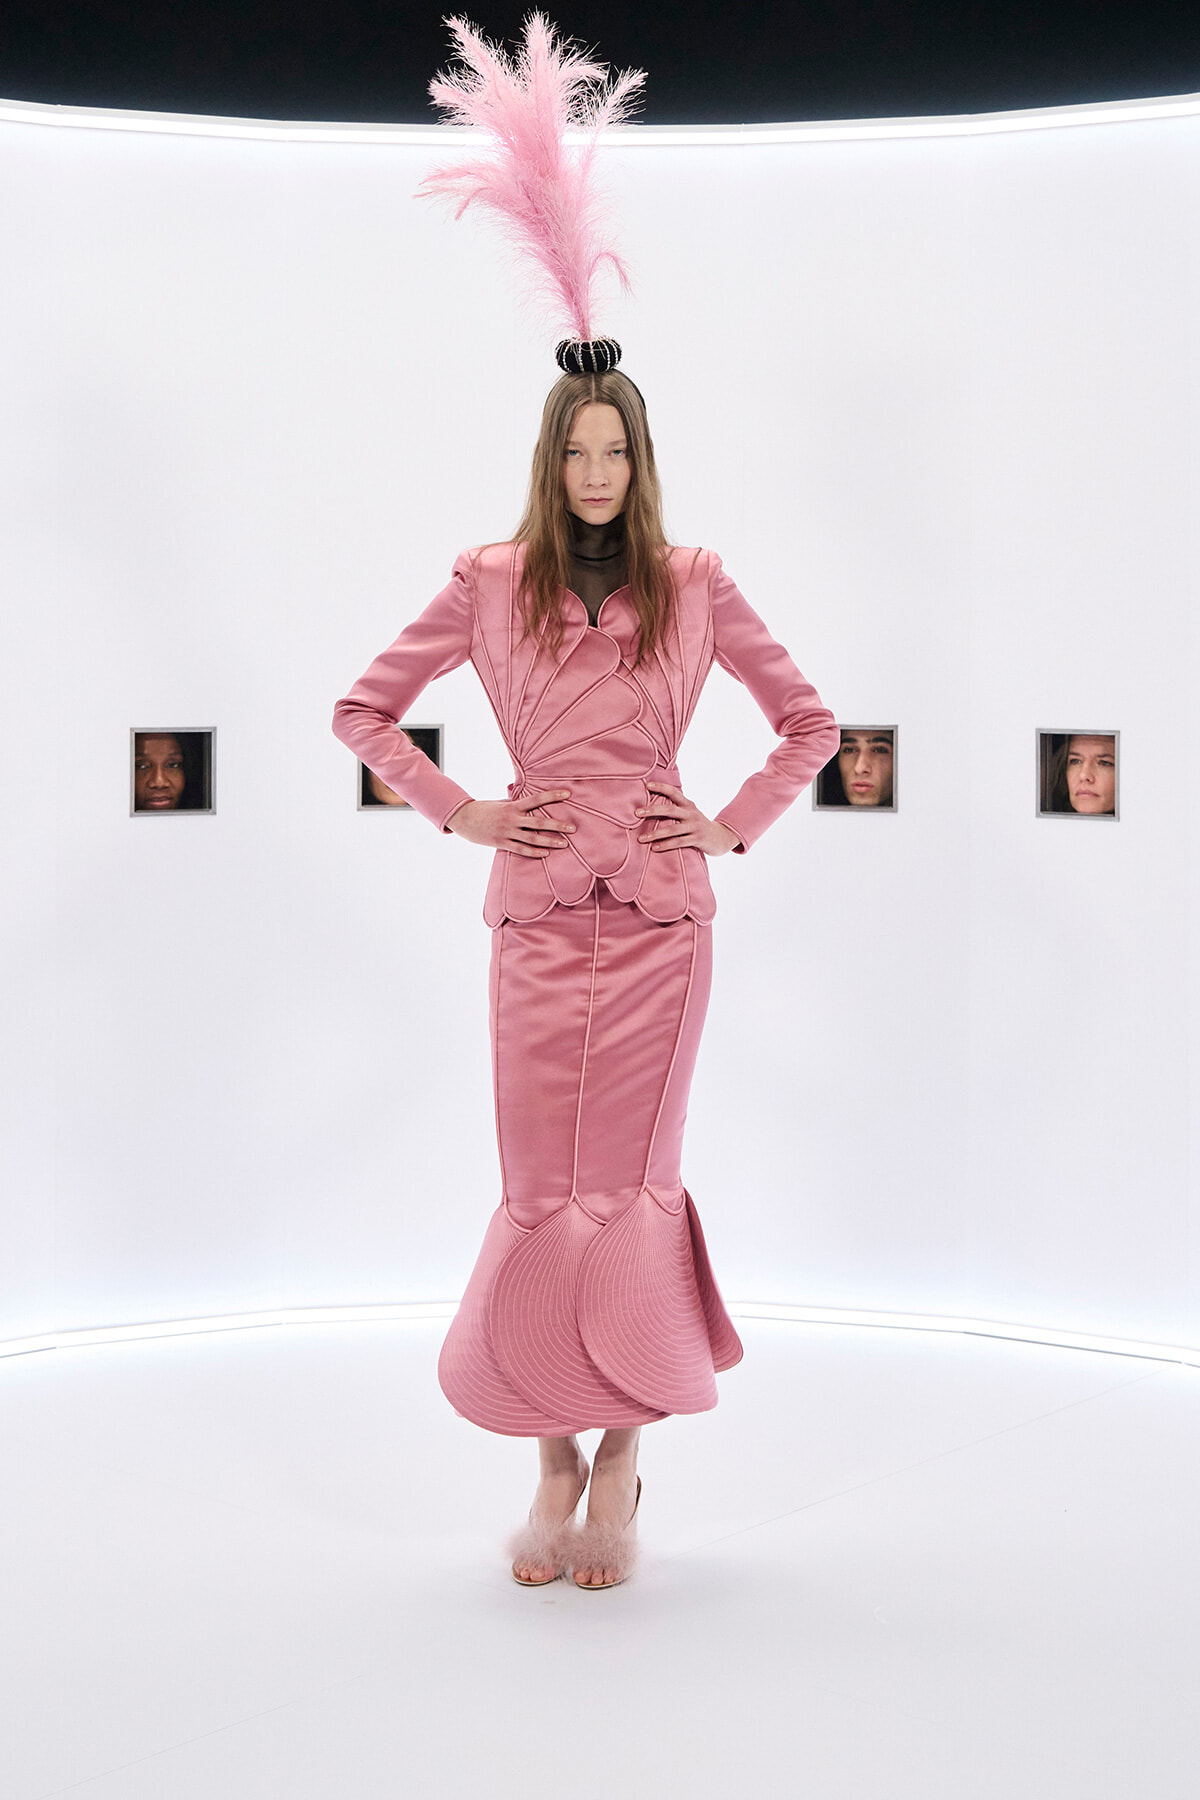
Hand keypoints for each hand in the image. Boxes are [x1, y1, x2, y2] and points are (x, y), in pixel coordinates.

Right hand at [447, 790, 575, 858]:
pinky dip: (534, 852)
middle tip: (573, 828)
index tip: (567, 795)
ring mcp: (507, 832)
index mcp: (513, 805)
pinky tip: (546, 853)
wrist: (464, 819)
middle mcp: (512, 818)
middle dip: (557, 825)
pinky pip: (521, 849)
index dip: (552, 796)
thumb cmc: (484, 808)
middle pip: (539, 822)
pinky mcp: (502, 843)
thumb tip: (524, 793)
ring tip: (564, 843)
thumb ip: (514, 800)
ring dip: (550, 841)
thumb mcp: (501, 801)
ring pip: (532, 838)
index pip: (536, 799)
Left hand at [636, 782, 740, 854]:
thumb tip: (652, 803)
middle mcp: (691, 814)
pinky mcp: (697, 839)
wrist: (721, 838)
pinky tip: (654, 848)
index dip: (661, 787)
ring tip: (641, 838)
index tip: (647, 785)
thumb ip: (676, 808)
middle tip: (637, 812)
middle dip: (652, 810)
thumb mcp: (690, 813)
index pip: (674, 792)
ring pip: (672, 829)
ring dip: (655, 834)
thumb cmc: (698, 824)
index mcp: (688, 805)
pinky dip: (665, 845)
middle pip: (670, 810)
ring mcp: (695, 827)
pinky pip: (679, 842)